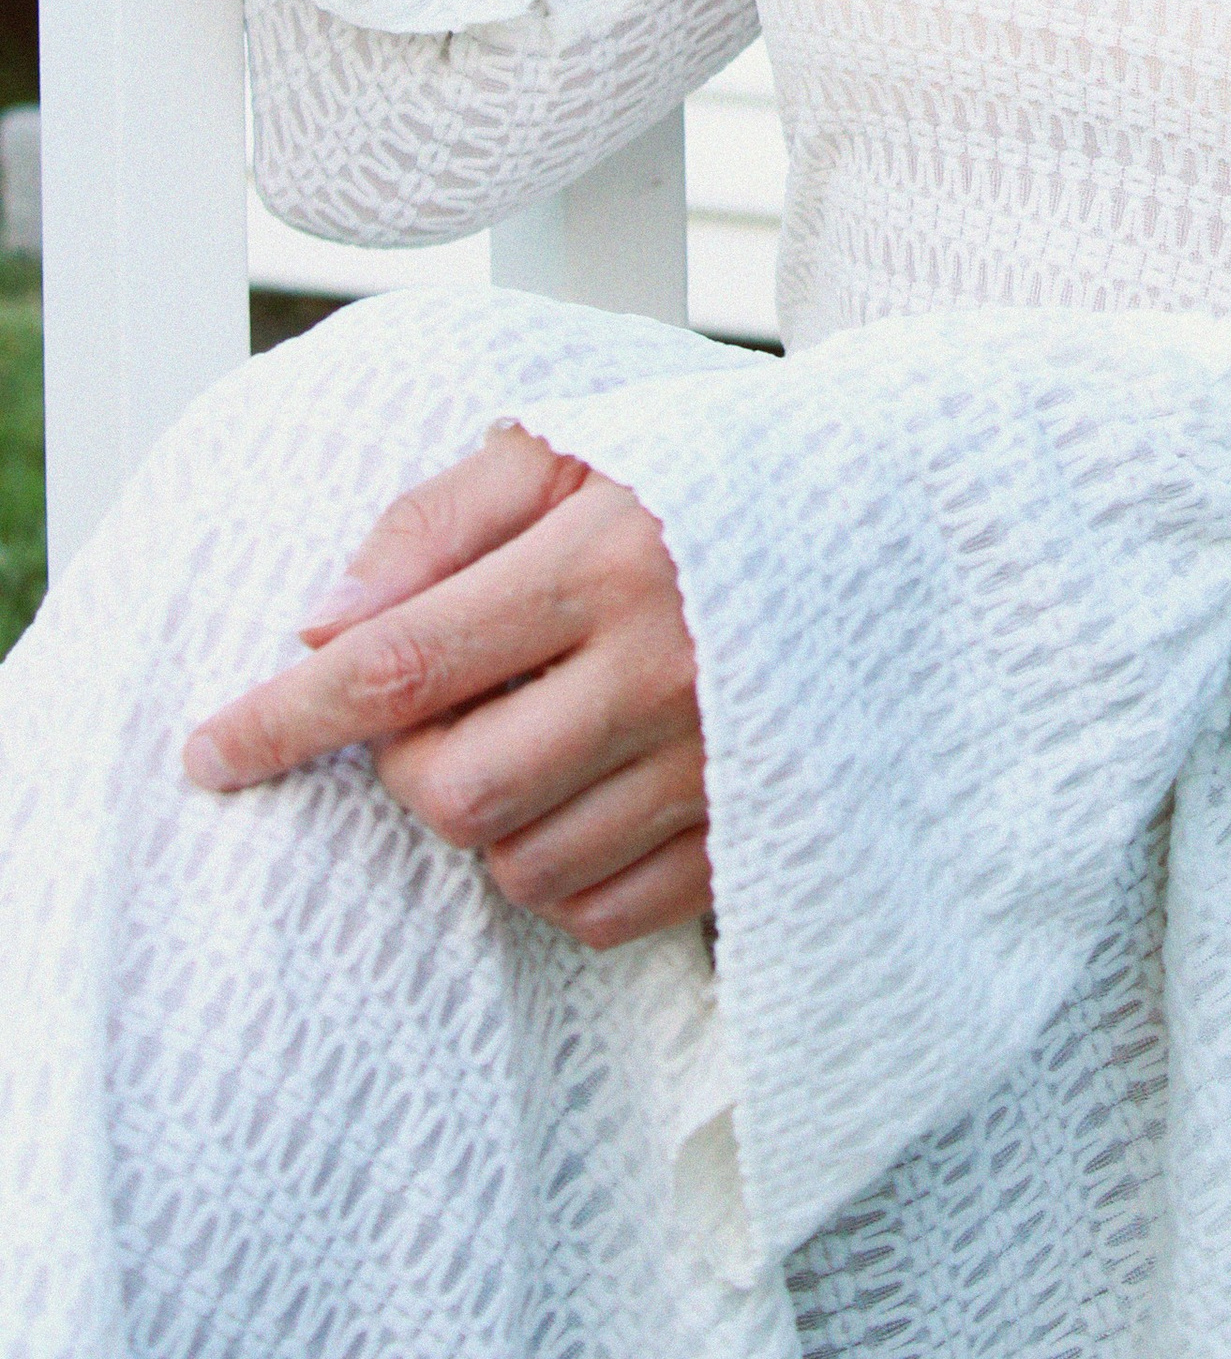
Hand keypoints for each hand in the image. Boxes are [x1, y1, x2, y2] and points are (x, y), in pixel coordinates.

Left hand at [182, 425, 713, 950]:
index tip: (208, 753)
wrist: (894, 511)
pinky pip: (597, 912)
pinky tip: (578, 789)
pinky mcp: (753, 834)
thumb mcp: (571, 446)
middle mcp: (667, 672)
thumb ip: (436, 521)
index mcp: (610, 558)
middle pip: (451, 791)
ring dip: (484, 813)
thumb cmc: (707, 468)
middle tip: (437, 703)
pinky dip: (553, 871)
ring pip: (517, 863)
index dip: (286, 718)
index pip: (402, 662)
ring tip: (528, 728)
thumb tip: (318, 627)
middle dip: (404, 762)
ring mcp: (718, 765)